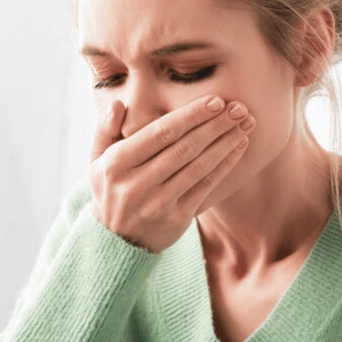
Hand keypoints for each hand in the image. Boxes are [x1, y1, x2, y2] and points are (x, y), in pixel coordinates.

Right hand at [88, 94, 254, 253]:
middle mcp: (137, 184)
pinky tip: (238, 146)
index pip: (160, 134)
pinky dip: (225, 165)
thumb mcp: (96, 161)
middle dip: (215, 125)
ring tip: (245, 123)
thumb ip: (105, 130)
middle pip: (184, 148)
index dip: (190, 116)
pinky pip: (205, 186)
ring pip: (198, 166)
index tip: (215, 100)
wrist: (117, 241)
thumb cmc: (110, 191)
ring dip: (225, 143)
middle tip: (238, 107)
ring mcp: (158, 203)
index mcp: (117, 164)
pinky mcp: (177, 218)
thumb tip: (116, 105)